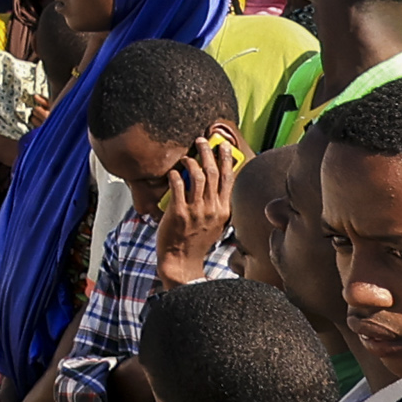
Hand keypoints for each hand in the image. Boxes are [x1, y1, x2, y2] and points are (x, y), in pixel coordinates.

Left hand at [153, 143, 236, 283]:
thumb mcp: (215, 223)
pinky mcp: (179, 213)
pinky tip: (172, 172)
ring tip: (185, 156)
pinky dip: (176, 176)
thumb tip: (215, 184)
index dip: (226, 159)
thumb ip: (216, 204)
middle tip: (201, 140)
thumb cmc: (196, 241)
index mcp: (223, 209)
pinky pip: (178, 187)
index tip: (223, 146)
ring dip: (191, 161)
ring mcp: (196, 211)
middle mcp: (212, 208)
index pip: (228, 178)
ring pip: (197, 177)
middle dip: (208, 153)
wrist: (182, 260)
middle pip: (213, 173)